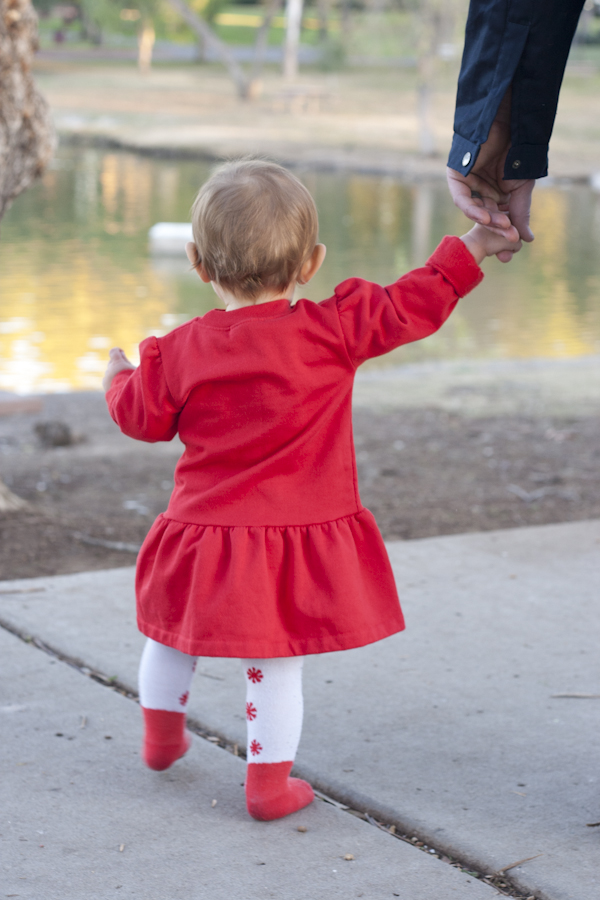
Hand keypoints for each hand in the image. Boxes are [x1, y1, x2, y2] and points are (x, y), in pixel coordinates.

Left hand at [102, 347, 134, 391]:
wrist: (126, 397)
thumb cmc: (134, 382)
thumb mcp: (134, 369)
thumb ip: (127, 361)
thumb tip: (121, 354)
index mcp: (118, 362)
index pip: (114, 352)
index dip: (117, 351)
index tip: (121, 353)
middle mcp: (110, 368)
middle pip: (112, 362)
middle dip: (117, 364)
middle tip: (126, 369)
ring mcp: (106, 377)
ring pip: (110, 372)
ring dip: (116, 374)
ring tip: (124, 380)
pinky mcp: (105, 385)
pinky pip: (108, 380)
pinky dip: (113, 381)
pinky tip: (120, 386)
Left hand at [447, 90, 534, 261]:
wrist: (508, 123)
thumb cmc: (517, 153)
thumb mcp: (522, 188)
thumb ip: (521, 213)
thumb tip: (526, 240)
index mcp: (494, 197)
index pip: (498, 221)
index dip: (505, 235)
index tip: (512, 249)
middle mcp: (479, 194)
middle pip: (487, 219)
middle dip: (498, 231)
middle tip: (509, 243)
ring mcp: (467, 187)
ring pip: (476, 212)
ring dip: (490, 221)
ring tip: (504, 226)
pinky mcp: (456, 178)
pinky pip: (462, 199)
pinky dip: (474, 210)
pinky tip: (486, 217)